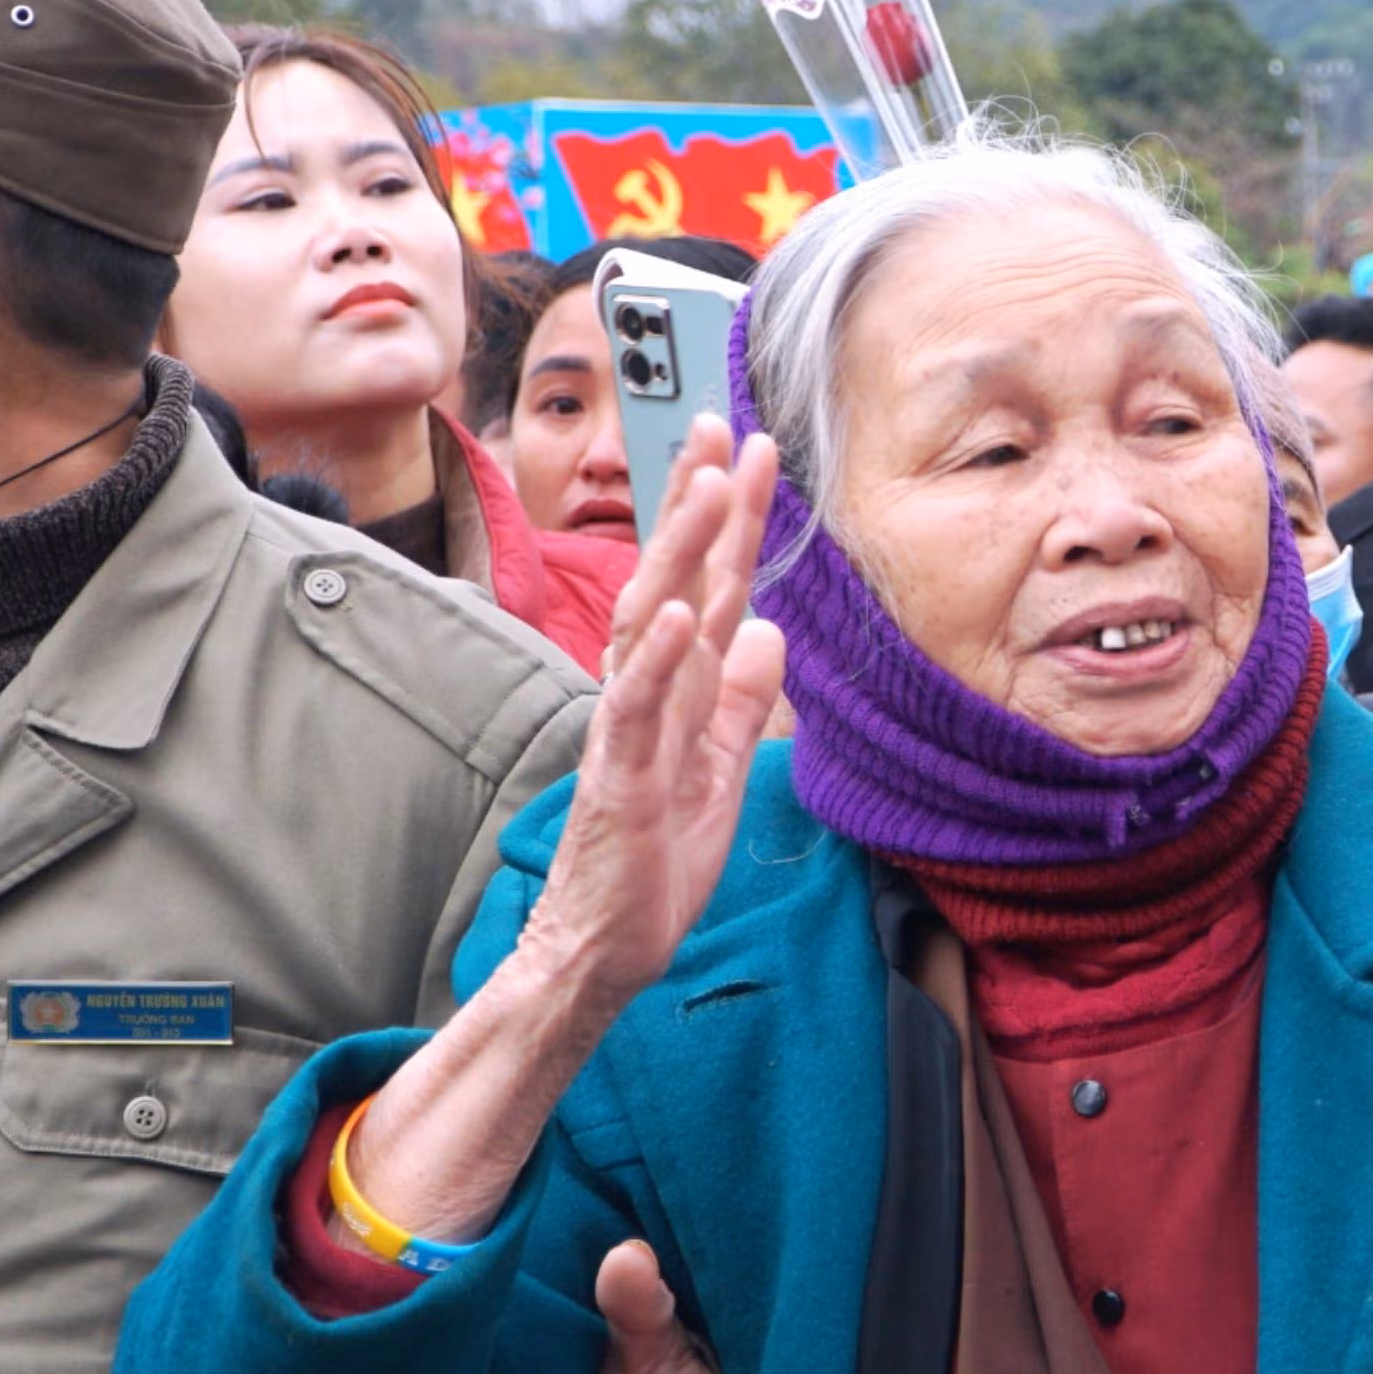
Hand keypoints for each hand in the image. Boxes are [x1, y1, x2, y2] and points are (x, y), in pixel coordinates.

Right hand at [516, 419, 789, 1011]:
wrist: (606, 947)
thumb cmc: (654, 860)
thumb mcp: (721, 768)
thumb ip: (740, 700)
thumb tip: (767, 629)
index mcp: (676, 688)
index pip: (710, 586)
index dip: (734, 520)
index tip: (753, 448)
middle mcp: (646, 691)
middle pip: (672, 577)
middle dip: (698, 502)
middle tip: (720, 427)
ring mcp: (628, 729)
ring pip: (648, 621)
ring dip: (680, 553)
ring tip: (708, 488)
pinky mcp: (620, 775)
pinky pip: (635, 705)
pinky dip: (656, 656)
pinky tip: (678, 611)